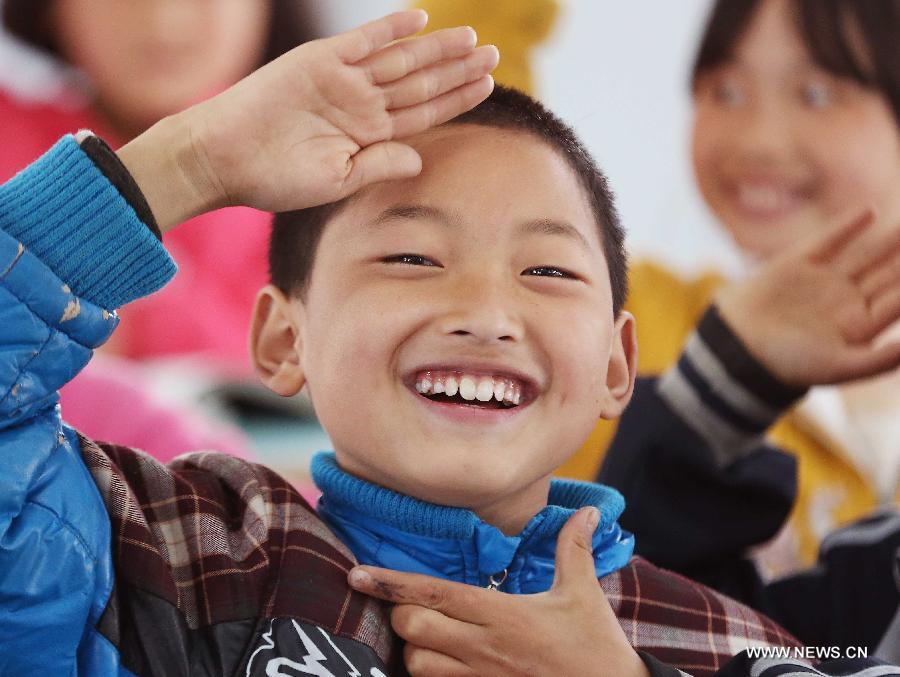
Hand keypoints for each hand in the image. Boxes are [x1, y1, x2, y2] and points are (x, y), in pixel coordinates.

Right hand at [118, 10, 497, 230]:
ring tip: (471, 40)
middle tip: (493, 55)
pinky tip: (420, 20)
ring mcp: (343, 80)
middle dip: (457, 70)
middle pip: (420, 83)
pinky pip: (362, 41)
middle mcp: (361, 104)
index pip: (424, 114)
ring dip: (435, 50)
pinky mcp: (320, 60)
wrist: (225, 157)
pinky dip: (390, 29)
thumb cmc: (275, 179)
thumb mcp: (336, 181)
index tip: (488, 87)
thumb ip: (380, 165)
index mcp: (368, 136)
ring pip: (400, 60)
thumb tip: (420, 159)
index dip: (456, 99)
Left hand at [348, 508, 649, 676]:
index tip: (357, 574)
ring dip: (412, 649)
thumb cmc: (596, 646)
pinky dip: (427, 676)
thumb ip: (574, 547)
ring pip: (417, 665)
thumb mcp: (584, 593)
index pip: (434, 593)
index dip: (391, 582)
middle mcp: (484, 648)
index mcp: (502, 614)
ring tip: (425, 635)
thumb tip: (586, 511)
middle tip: (409, 604)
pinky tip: (438, 662)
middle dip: (401, 613)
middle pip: (413, 628)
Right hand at [716, 210, 899, 386]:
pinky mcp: (798, 264)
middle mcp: (846, 301)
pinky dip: (848, 226)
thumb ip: (881, 359)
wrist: (738, 348)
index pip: (898, 300)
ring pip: (866, 255)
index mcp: (860, 326)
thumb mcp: (839, 367)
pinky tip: (870, 212)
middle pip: (888, 274)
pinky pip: (829, 240)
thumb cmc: (789, 364)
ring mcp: (823, 281)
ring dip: (890, 240)